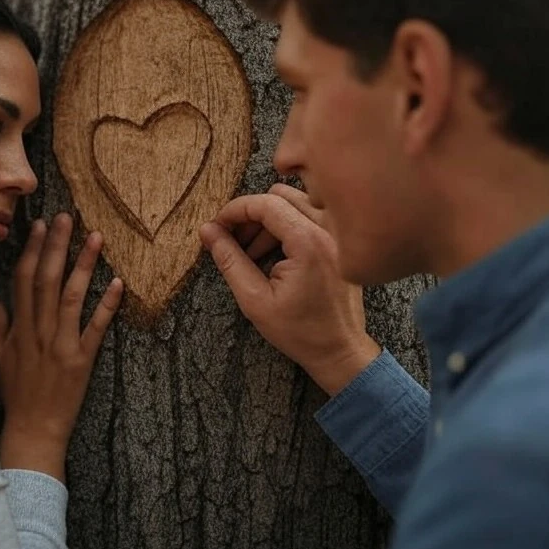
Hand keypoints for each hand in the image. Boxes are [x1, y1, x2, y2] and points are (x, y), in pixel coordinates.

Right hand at [0, 213, 122, 481]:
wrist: (33, 430)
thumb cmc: (16, 395)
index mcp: (19, 328)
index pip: (23, 280)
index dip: (30, 250)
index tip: (38, 226)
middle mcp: (39, 332)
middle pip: (46, 280)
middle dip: (56, 246)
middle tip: (66, 217)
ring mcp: (61, 345)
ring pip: (71, 297)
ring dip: (83, 266)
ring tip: (95, 238)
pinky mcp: (82, 360)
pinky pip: (96, 328)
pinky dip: (106, 305)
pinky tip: (118, 283)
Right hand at [200, 184, 380, 394]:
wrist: (340, 351)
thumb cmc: (300, 332)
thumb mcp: (254, 300)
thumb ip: (229, 260)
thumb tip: (207, 231)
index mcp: (308, 242)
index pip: (265, 203)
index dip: (234, 211)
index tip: (216, 227)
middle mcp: (328, 231)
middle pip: (280, 197)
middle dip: (250, 214)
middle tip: (231, 240)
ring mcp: (338, 236)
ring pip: (295, 203)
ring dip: (267, 220)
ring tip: (249, 252)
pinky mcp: (340, 243)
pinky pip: (309, 218)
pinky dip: (285, 227)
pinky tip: (270, 255)